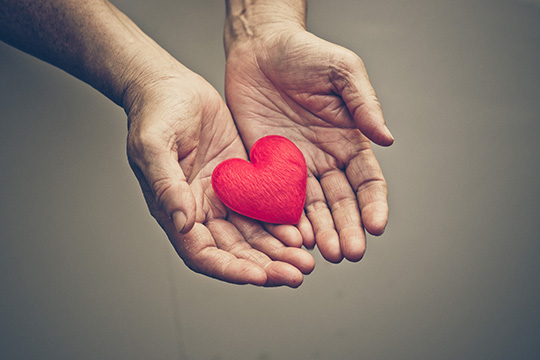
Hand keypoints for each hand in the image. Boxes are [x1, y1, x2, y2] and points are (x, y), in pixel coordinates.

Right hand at [124, 63, 313, 286]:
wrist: (172, 85)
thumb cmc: (155, 111)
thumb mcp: (153, 145)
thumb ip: (166, 186)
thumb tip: (183, 224)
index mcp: (175, 209)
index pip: (202, 253)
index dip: (230, 269)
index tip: (259, 276)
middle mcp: (202, 210)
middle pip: (235, 251)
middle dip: (266, 266)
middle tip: (297, 273)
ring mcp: (224, 196)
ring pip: (255, 235)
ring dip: (279, 251)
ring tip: (306, 260)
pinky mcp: (243, 179)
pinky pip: (264, 207)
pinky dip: (282, 223)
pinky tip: (302, 230)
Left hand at [225, 29, 392, 262]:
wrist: (258, 49)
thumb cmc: (304, 53)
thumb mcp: (342, 70)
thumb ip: (364, 104)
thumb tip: (387, 139)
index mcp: (348, 141)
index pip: (367, 181)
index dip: (374, 204)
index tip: (376, 226)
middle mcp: (324, 159)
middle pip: (340, 202)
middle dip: (347, 228)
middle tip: (348, 253)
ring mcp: (294, 167)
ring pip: (311, 208)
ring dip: (320, 232)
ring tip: (324, 253)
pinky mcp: (265, 167)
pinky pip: (276, 197)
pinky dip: (285, 219)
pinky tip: (291, 237)